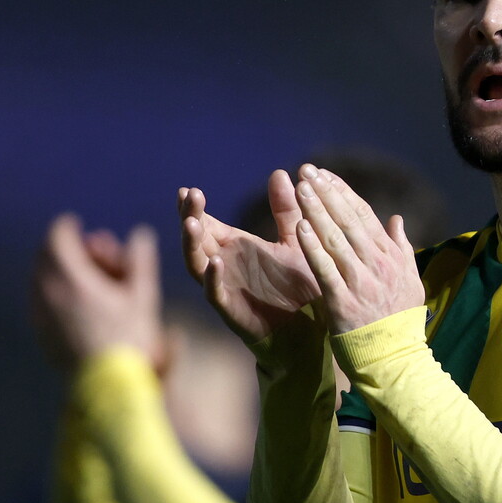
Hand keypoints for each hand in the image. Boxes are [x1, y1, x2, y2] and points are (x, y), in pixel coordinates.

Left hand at [32, 213, 162, 372]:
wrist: (110, 388)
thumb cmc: (130, 340)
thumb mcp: (142, 297)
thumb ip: (139, 261)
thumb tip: (141, 234)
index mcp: (71, 279)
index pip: (57, 238)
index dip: (66, 227)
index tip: (76, 225)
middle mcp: (48, 294)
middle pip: (44, 257)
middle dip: (64, 249)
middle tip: (86, 251)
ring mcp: (41, 316)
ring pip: (40, 280)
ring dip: (58, 271)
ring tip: (82, 277)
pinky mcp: (41, 334)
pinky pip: (40, 302)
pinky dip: (53, 292)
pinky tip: (74, 302)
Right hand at [178, 170, 320, 342]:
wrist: (313, 329)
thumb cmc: (300, 286)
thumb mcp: (296, 240)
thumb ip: (287, 210)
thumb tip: (281, 173)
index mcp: (235, 247)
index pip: (207, 223)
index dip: (195, 208)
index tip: (189, 189)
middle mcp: (224, 265)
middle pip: (196, 239)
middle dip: (190, 217)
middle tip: (189, 197)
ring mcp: (226, 288)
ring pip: (197, 264)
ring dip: (192, 244)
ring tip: (192, 223)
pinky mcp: (233, 311)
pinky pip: (216, 295)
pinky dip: (213, 279)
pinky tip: (215, 264)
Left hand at [293, 164, 424, 333]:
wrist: (395, 361)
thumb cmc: (399, 322)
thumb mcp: (410, 281)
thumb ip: (401, 248)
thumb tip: (397, 219)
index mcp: (391, 257)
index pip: (364, 214)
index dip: (343, 192)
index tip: (325, 174)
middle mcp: (377, 264)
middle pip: (349, 220)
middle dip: (326, 192)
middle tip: (308, 170)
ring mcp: (361, 282)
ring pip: (336, 239)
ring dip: (317, 211)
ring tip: (301, 188)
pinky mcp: (344, 302)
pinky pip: (326, 269)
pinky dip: (314, 247)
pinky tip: (301, 228)